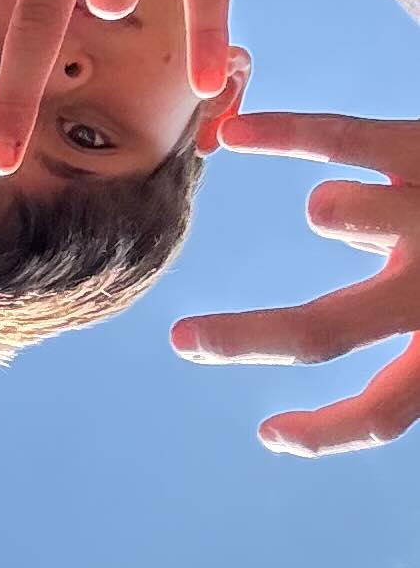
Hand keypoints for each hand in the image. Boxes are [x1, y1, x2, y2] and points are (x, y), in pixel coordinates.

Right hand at [172, 111, 419, 453]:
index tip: (272, 432)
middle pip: (320, 330)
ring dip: (340, 212)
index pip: (381, 413)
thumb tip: (364, 382)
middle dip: (244, 338)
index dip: (322, 434)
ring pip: (347, 214)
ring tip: (332, 209)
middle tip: (186, 341)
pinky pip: (344, 135)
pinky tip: (236, 135)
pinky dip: (283, 133)